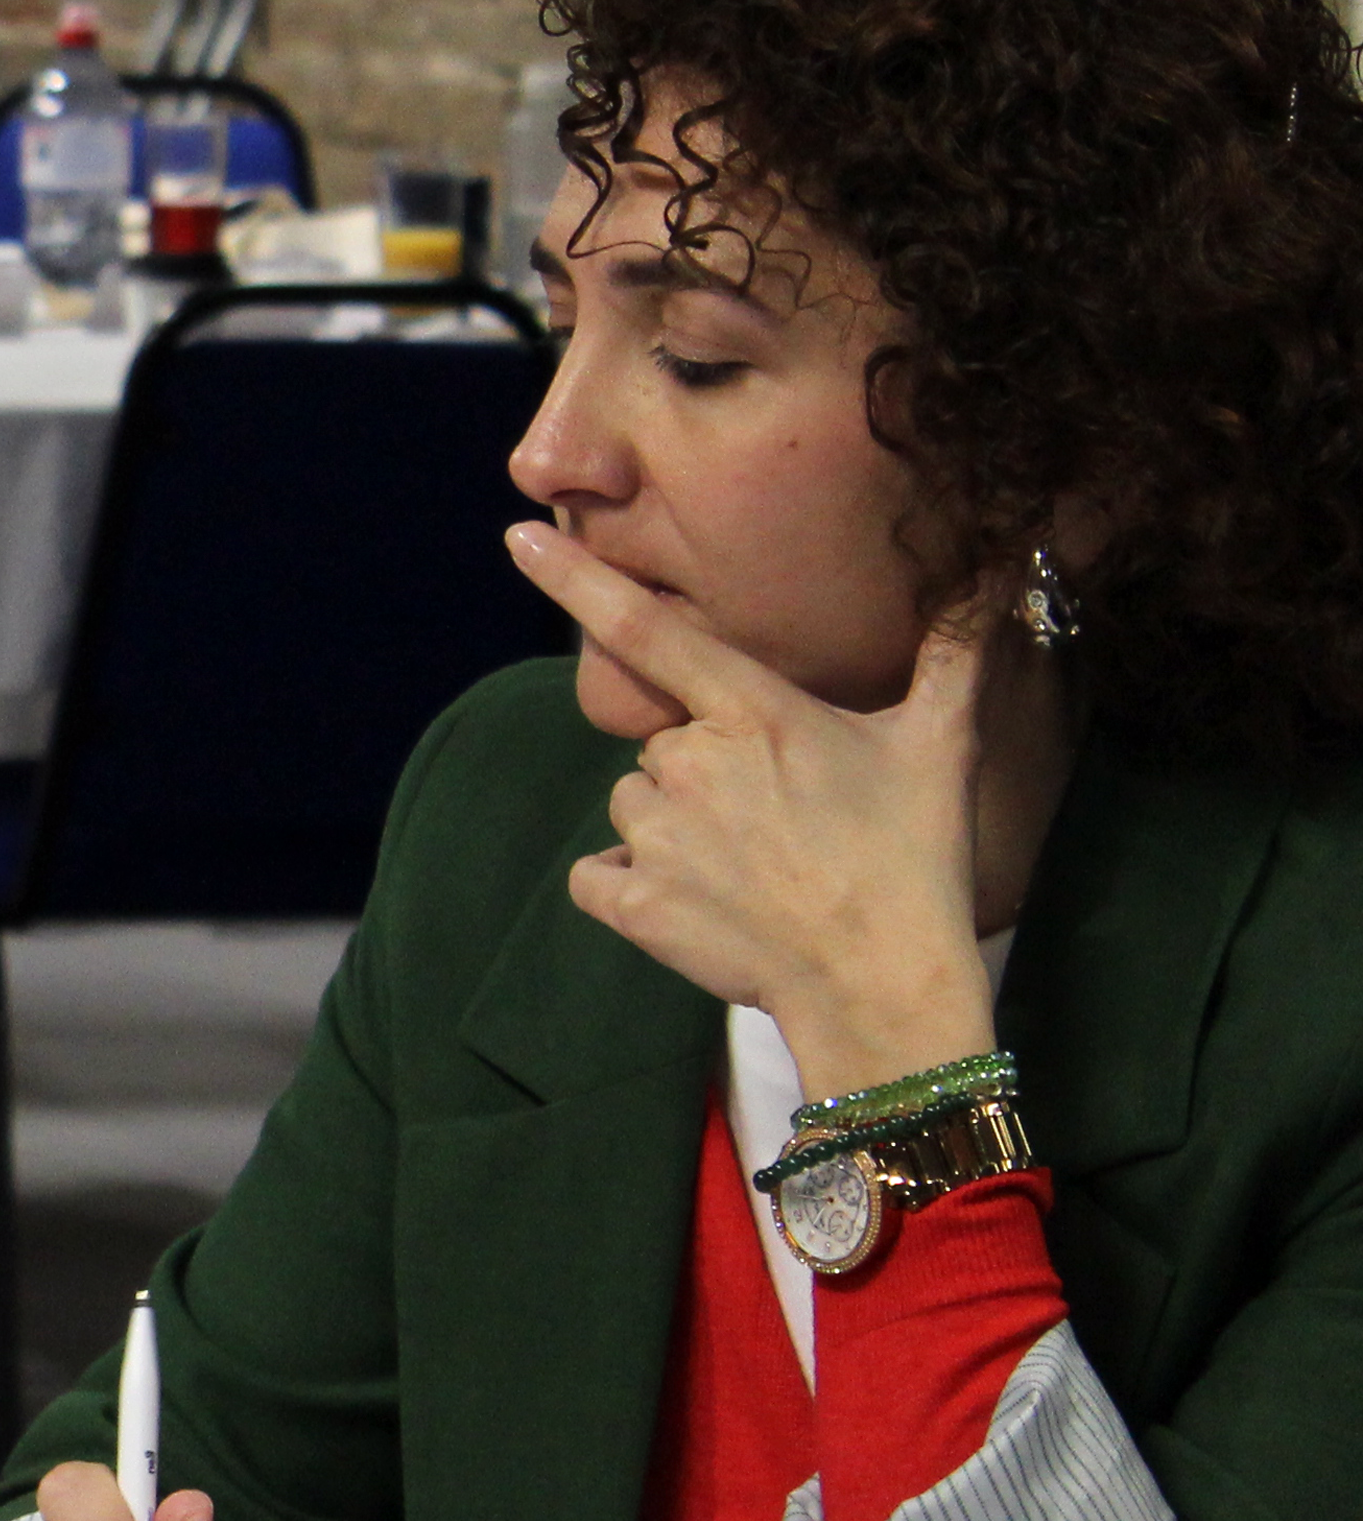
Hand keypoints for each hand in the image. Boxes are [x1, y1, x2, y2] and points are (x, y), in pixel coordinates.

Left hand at [507, 522, 1001, 1089]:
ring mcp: (655, 834)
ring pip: (635, 807)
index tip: (515, 536)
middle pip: (665, 745)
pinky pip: (597, 877)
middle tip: (780, 823)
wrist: (882, 984)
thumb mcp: (940, 748)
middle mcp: (690, 761)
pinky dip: (630, 889)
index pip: (650, 629)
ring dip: (674, 831)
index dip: (578, 580)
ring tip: (752, 869)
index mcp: (755, 713)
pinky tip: (696, 904)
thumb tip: (1005, 575)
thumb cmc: (914, 861)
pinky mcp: (631, 901)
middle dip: (707, 776)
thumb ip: (955, 656)